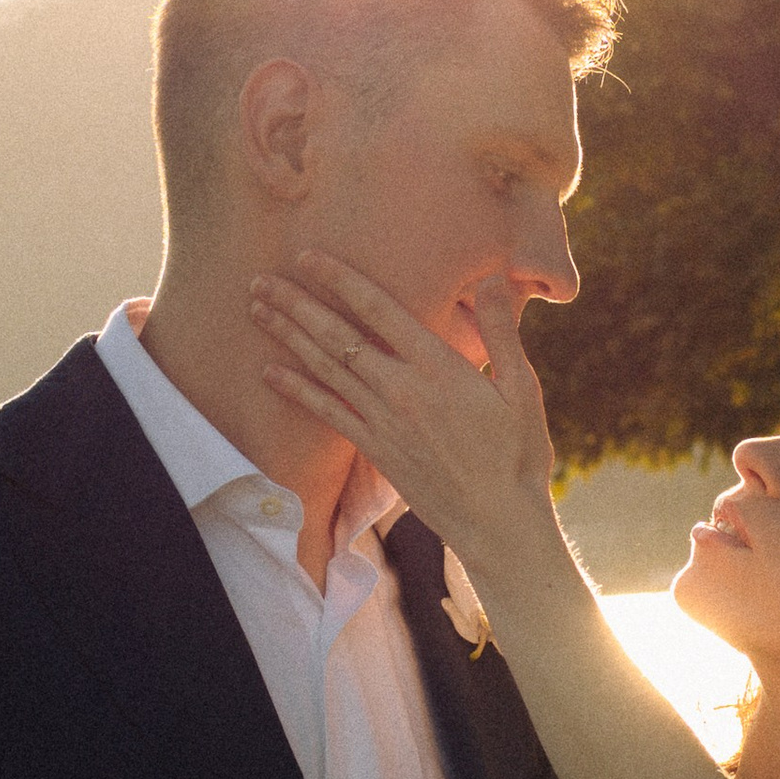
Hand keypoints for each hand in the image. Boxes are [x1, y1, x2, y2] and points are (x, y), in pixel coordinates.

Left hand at [251, 251, 560, 582]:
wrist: (498, 522)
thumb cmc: (518, 453)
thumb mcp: (523, 387)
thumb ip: (501, 330)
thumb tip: (494, 276)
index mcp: (438, 367)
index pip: (380, 310)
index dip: (340, 280)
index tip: (308, 257)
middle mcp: (402, 390)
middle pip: (338, 337)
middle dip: (297, 304)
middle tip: (259, 279)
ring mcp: (384, 421)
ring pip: (325, 369)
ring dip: (288, 337)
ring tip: (256, 310)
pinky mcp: (375, 449)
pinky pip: (328, 413)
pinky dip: (297, 390)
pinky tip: (269, 372)